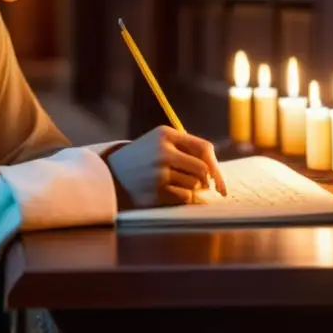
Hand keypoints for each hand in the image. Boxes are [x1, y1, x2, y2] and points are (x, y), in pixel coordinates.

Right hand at [104, 125, 226, 209]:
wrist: (113, 171)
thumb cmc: (145, 156)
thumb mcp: (161, 141)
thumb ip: (188, 149)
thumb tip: (215, 173)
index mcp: (165, 134)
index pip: (203, 148)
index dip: (215, 164)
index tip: (218, 178)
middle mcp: (162, 151)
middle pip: (202, 169)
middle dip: (205, 179)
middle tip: (201, 184)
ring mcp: (158, 172)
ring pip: (194, 184)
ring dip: (190, 187)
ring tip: (174, 183)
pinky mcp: (155, 191)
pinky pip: (184, 197)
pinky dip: (182, 197)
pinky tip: (169, 192)